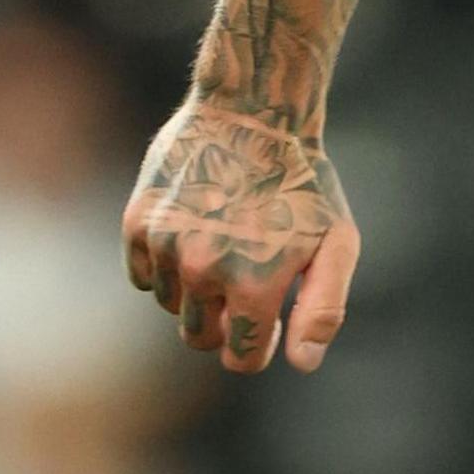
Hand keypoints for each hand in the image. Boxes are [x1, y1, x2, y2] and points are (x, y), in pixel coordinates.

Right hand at [122, 101, 358, 373]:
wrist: (253, 110)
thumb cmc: (304, 181)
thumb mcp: (336, 242)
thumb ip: (321, 309)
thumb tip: (300, 363)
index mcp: (253, 285)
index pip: (241, 358)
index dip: (259, 347)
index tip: (269, 323)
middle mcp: (203, 272)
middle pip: (201, 337)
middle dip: (226, 321)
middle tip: (247, 278)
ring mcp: (166, 247)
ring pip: (172, 306)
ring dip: (196, 291)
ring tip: (226, 242)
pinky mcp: (137, 223)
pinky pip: (144, 275)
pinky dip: (166, 266)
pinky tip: (193, 231)